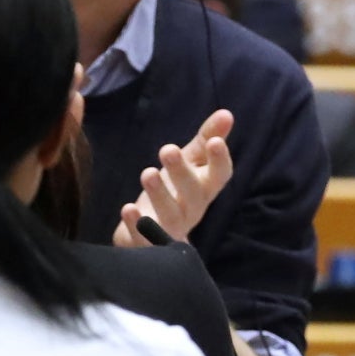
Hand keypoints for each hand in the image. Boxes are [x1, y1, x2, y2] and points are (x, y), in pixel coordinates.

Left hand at [114, 110, 235, 245]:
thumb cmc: (176, 189)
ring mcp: (171, 228)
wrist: (155, 234)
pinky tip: (128, 209)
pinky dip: (136, 226)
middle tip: (167, 149)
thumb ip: (206, 138)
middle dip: (181, 172)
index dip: (220, 160)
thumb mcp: (191, 161)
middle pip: (192, 193)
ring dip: (160, 195)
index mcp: (204, 188)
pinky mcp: (147, 242)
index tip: (215, 142)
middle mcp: (192, 209)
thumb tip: (226, 113)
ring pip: (170, 215)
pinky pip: (144, 238)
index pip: (219, 175)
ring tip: (147, 174)